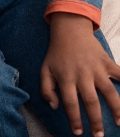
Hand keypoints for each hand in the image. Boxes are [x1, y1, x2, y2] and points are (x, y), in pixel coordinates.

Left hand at [42, 13, 119, 136]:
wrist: (69, 31)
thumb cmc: (56, 53)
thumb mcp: (45, 69)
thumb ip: (46, 89)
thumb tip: (54, 107)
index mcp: (66, 78)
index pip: (71, 103)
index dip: (75, 119)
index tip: (79, 133)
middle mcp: (82, 75)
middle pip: (91, 101)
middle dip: (96, 120)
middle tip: (99, 135)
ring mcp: (97, 69)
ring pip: (110, 92)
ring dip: (116, 108)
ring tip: (119, 122)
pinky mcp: (108, 63)